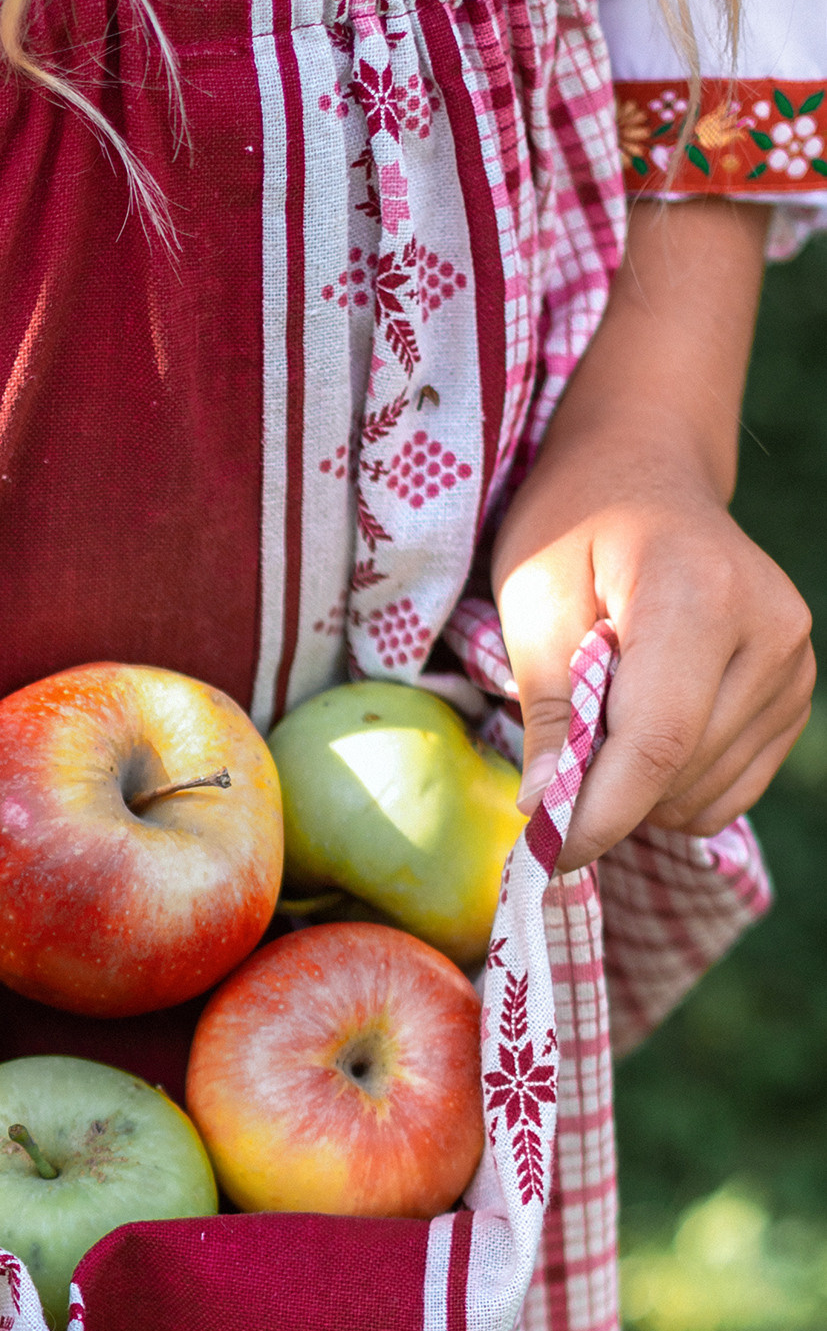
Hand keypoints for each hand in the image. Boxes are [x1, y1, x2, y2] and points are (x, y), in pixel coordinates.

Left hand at [490, 197, 812, 875]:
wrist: (644, 475)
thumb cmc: (573, 529)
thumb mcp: (533, 603)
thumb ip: (547, 708)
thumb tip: (544, 812)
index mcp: (696, 594)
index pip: (657, 742)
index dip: (599, 815)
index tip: (543, 855)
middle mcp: (768, 628)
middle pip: (681, 775)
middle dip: (605, 803)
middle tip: (551, 771)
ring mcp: (795, 661)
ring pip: (707, 793)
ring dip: (639, 796)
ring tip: (599, 728)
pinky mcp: (797, 690)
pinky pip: (731, 788)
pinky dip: (675, 790)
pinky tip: (640, 737)